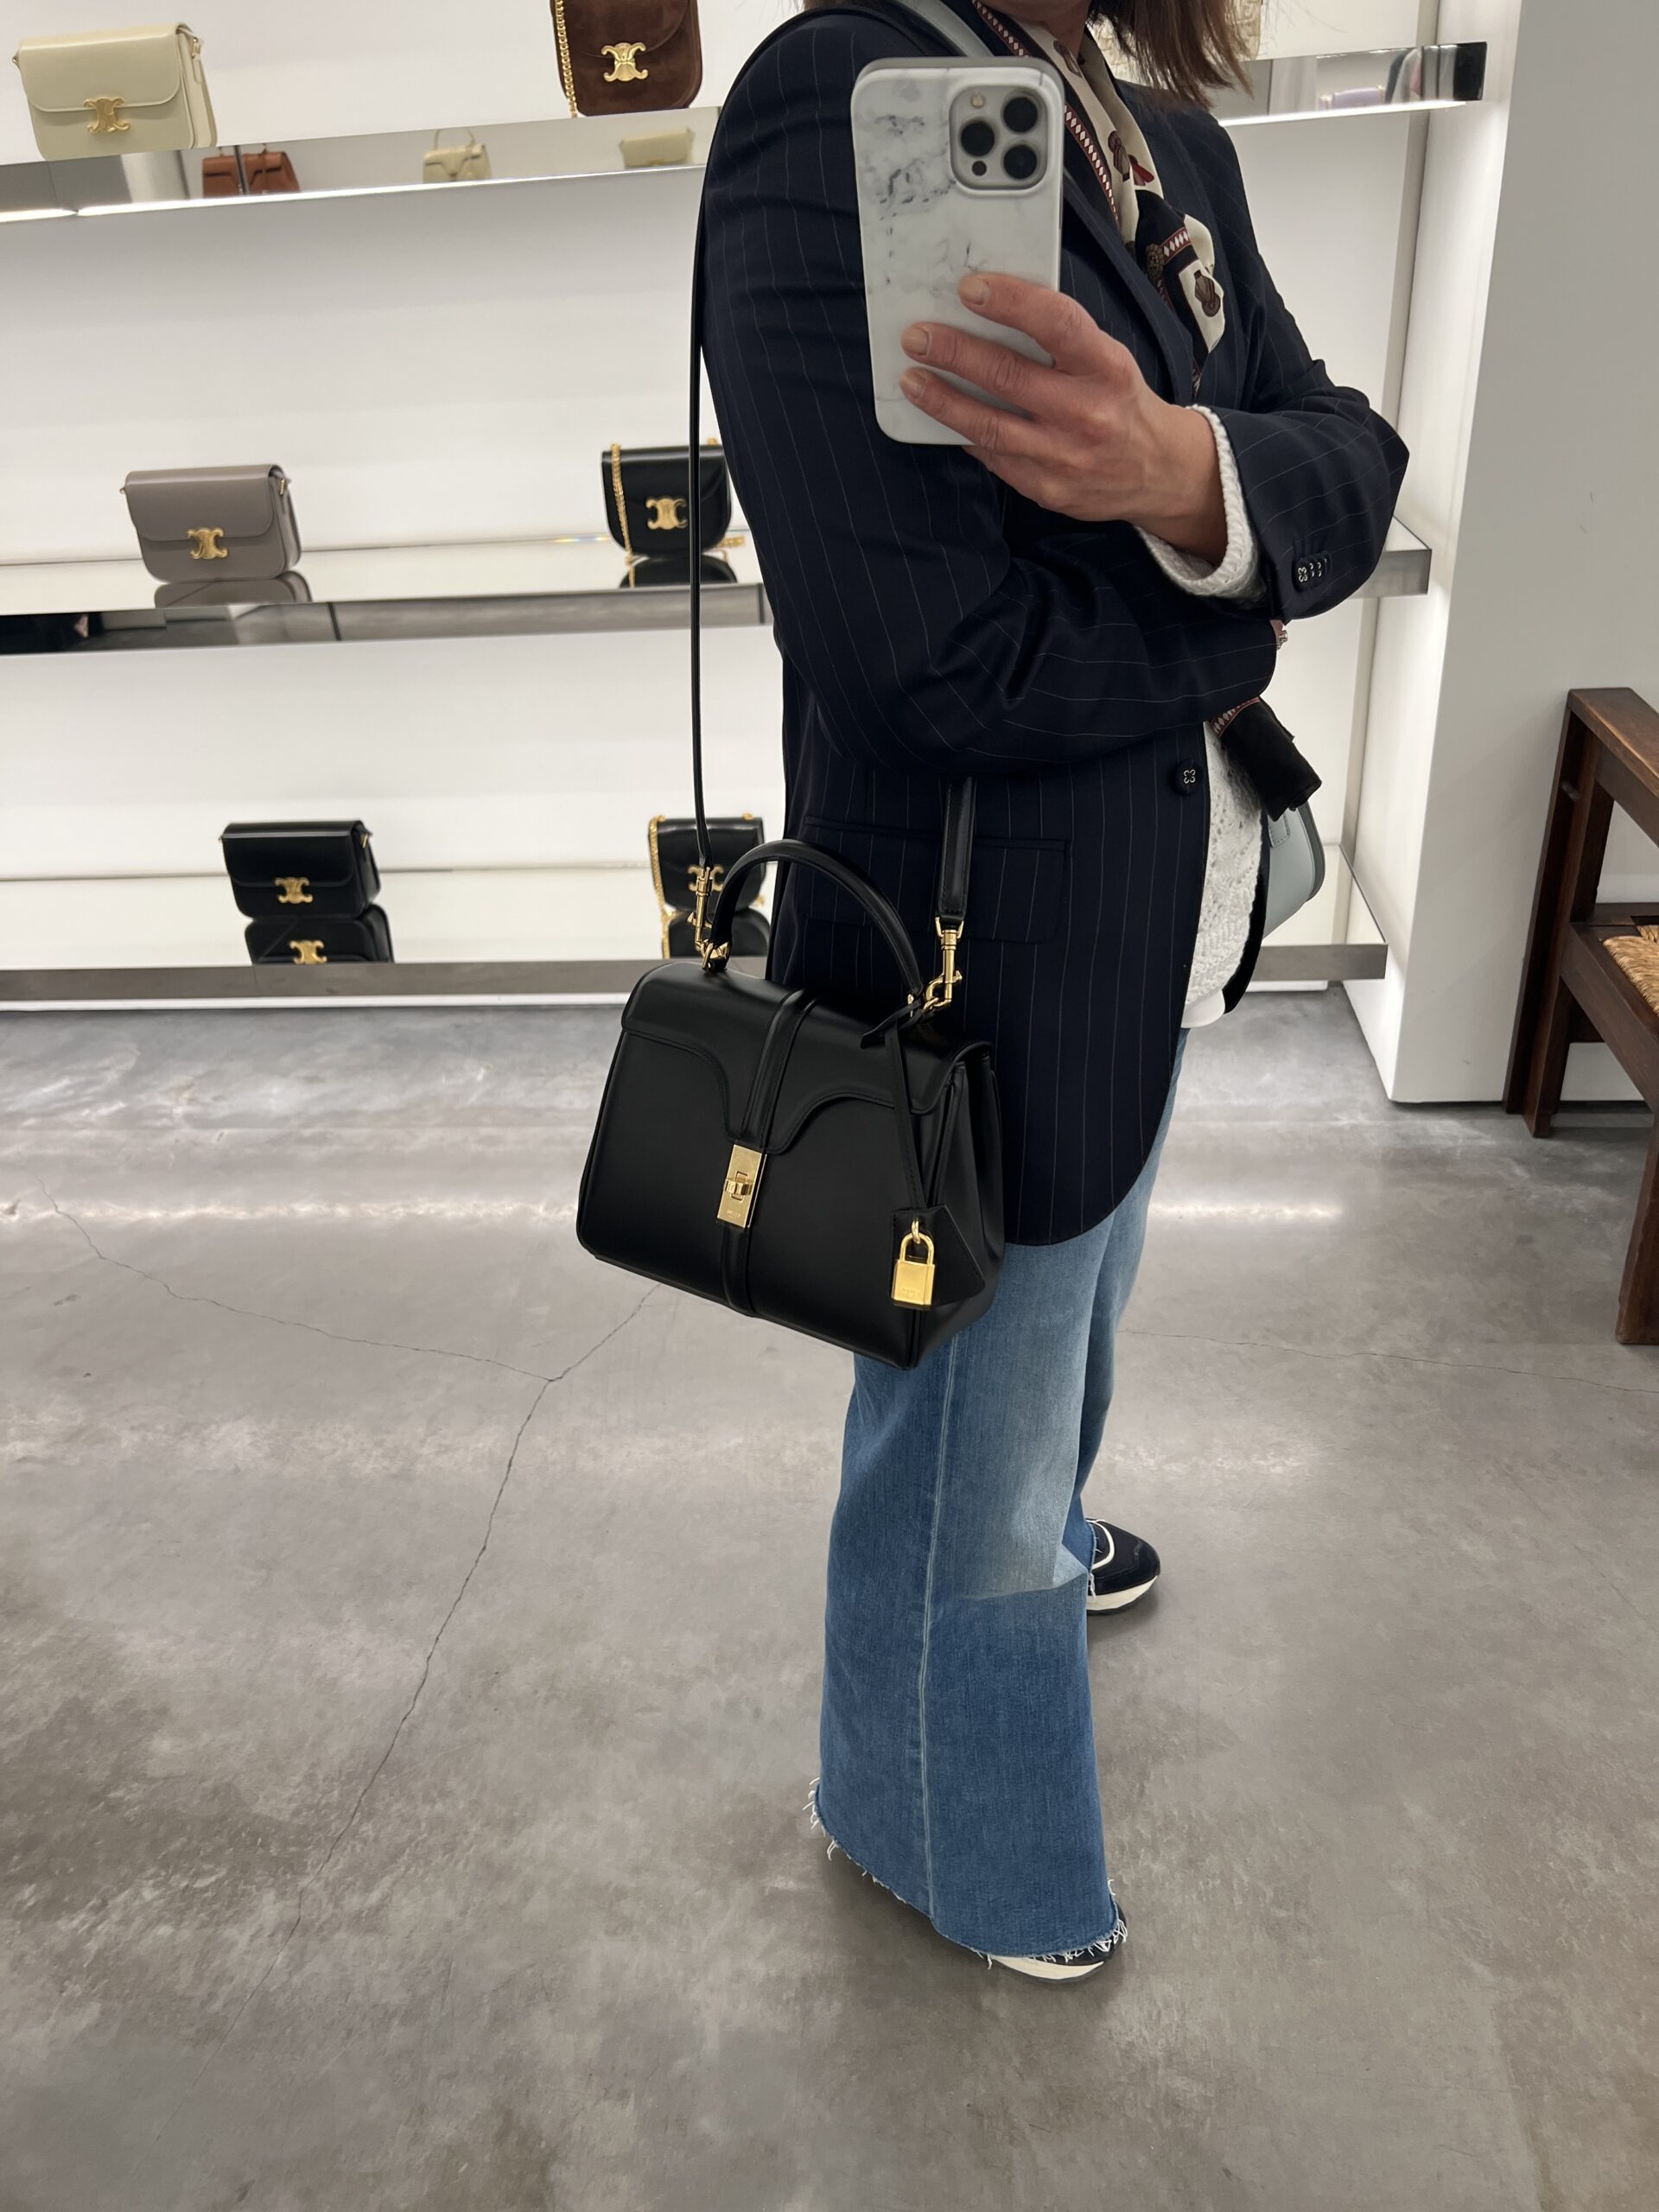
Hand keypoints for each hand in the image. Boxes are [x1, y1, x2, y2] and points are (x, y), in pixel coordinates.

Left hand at [900, 272, 1227, 563]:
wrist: (1157, 472)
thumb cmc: (1121, 402)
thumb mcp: (1108, 359)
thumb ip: (1061, 340)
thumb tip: (992, 310)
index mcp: (1107, 368)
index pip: (1056, 324)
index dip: (1010, 302)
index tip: (968, 288)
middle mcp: (1087, 413)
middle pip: (1009, 376)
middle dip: (954, 353)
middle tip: (917, 337)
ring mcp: (1065, 457)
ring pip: (990, 426)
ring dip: (943, 400)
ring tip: (911, 380)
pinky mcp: (1047, 489)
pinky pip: (994, 458)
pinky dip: (965, 435)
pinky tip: (942, 417)